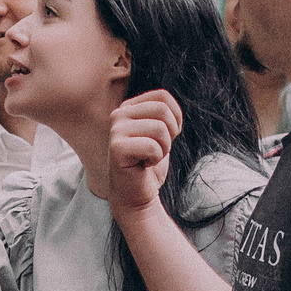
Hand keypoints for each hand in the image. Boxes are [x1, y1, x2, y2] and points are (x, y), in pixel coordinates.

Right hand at [106, 90, 182, 216]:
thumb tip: (169, 105)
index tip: (165, 136)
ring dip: (163, 148)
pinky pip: (152, 146)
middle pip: (162, 110)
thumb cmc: (148, 164)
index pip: (162, 96)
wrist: (135, 194)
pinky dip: (155, 158)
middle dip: (170, 134)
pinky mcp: (117, 148)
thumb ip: (161, 114)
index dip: (175, 117)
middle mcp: (118, 114)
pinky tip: (143, 165)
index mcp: (128, 107)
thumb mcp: (159, 132)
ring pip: (160, 128)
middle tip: (157, 150)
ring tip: (149, 157)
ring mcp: (115, 130)